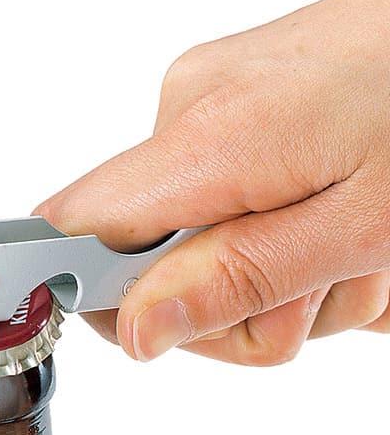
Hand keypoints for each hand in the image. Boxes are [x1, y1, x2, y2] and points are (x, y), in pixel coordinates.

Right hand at [35, 0, 389, 364]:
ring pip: (200, 242)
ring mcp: (214, 106)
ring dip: (280, 276)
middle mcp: (189, 112)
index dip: (95, 297)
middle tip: (318, 292)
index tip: (166, 326)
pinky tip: (345, 227)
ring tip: (356, 254)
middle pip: (149, 261)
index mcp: (204, 141)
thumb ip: (240, 280)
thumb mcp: (360, 226)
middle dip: (235, 305)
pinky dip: (287, 238)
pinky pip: (230, 206)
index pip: (74, 233)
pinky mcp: (240, 108)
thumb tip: (137, 329)